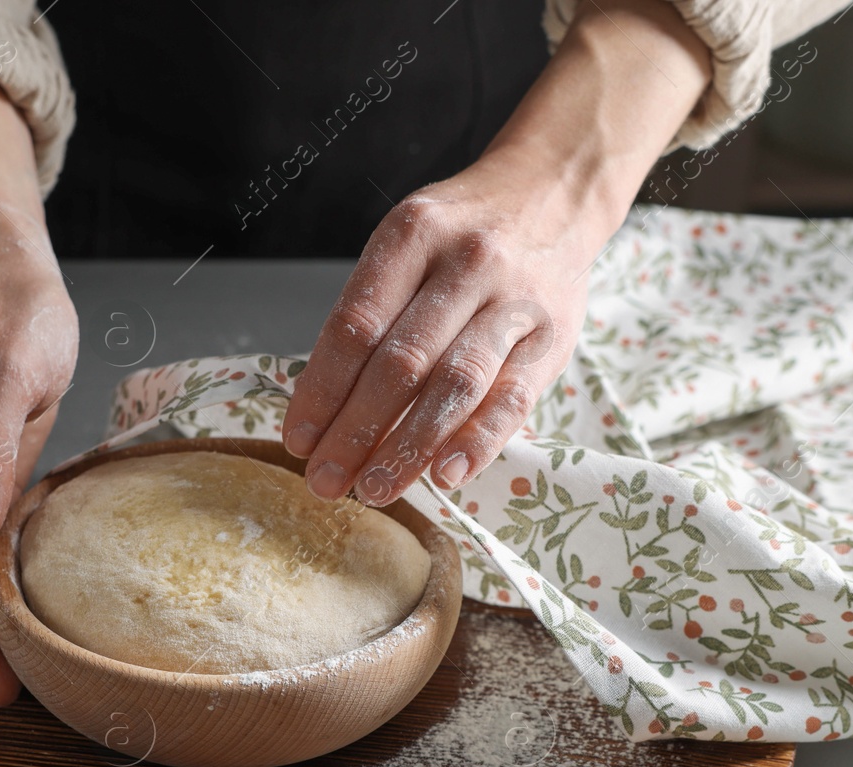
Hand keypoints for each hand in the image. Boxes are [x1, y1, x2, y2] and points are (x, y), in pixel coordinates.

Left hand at [282, 157, 601, 505]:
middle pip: (399, 363)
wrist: (553, 192)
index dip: (321, 390)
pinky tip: (445, 475)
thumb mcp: (407, 243)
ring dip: (407, 447)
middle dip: (355, 431)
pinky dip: (477, 442)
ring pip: (453, 385)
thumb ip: (374, 311)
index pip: (355, 326)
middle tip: (326, 480)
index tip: (298, 439)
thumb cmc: (463, 232)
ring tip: (373, 488)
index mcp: (413, 235)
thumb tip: (327, 406)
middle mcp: (466, 263)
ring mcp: (514, 301)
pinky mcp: (553, 337)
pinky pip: (512, 399)